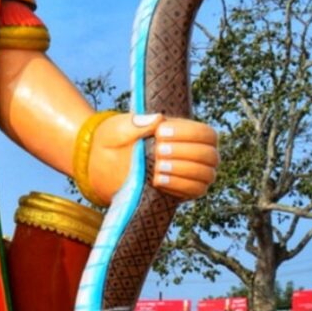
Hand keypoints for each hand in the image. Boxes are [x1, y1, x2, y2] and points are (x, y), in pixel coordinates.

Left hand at [88, 113, 218, 203]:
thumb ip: (135, 123)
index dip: (189, 133)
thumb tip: (159, 119)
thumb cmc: (113, 140)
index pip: (206, 134)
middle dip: (186, 153)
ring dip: (185, 170)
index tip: (160, 133)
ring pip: (207, 175)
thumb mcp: (119, 128)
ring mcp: (189, 173)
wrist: (101, 164)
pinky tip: (157, 180)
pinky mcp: (181, 191)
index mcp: (184, 132)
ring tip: (157, 167)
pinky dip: (180, 186)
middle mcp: (193, 153)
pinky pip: (195, 191)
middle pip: (211, 155)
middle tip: (158, 150)